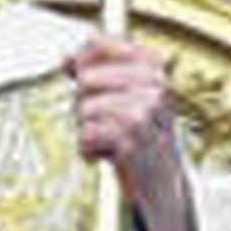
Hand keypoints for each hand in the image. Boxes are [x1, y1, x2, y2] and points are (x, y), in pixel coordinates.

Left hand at [68, 35, 198, 230]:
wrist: (165, 187)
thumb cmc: (142, 141)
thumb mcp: (128, 98)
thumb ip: (98, 71)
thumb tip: (66, 58)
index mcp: (153, 66)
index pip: (97, 43)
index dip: (80, 63)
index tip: (81, 78)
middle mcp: (154, 85)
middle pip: (85, 80)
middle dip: (84, 106)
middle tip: (105, 124)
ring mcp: (144, 112)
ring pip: (83, 108)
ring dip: (88, 131)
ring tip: (110, 142)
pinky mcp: (131, 140)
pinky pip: (85, 136)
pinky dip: (89, 151)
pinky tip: (108, 156)